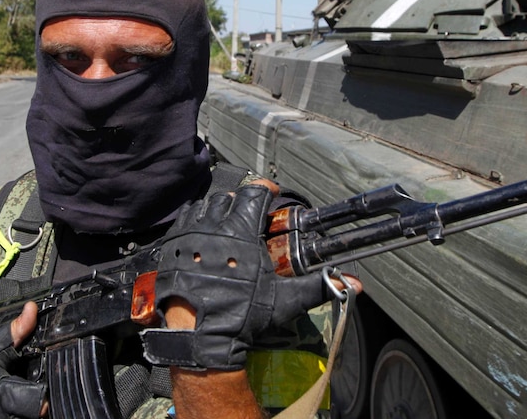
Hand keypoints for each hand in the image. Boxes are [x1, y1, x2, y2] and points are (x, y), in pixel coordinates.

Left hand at [141, 184, 336, 369]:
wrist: (200, 338)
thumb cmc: (242, 316)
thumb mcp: (285, 300)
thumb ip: (318, 286)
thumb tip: (354, 285)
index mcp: (242, 230)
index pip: (255, 193)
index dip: (266, 189)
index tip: (272, 193)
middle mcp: (214, 226)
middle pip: (229, 198)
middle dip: (242, 202)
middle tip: (250, 215)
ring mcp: (189, 235)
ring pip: (205, 206)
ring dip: (218, 210)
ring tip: (226, 223)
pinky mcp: (171, 247)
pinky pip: (184, 221)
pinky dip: (195, 221)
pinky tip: (202, 233)